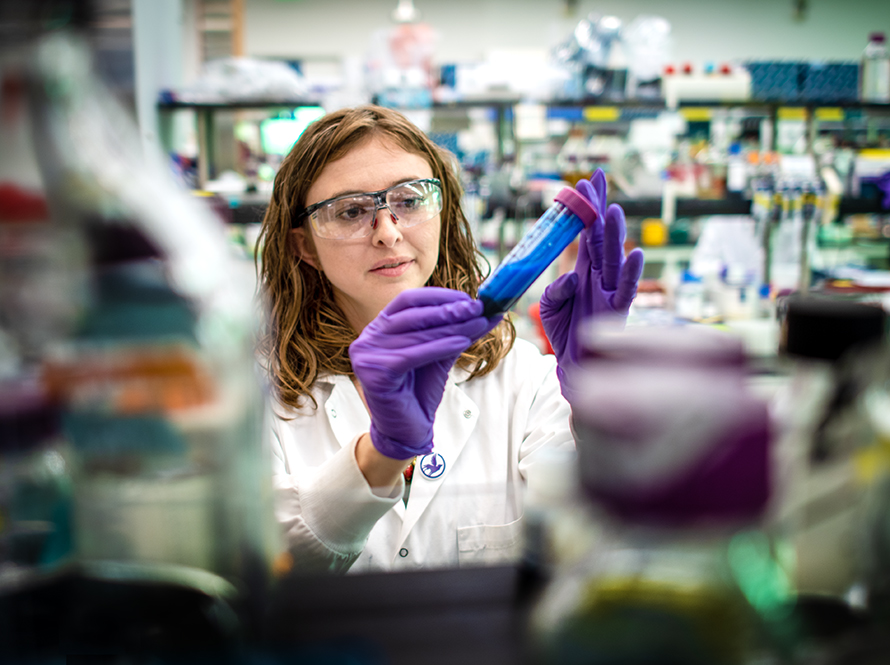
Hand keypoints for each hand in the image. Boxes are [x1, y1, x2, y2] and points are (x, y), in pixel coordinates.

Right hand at [349, 288, 488, 459]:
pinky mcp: (374, 374)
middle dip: (448, 310)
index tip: (467, 297)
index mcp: (379, 328)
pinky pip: (412, 355)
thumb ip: (456, 332)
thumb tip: (488, 311)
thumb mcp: (440, 355)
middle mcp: (368, 338)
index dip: (438, 296)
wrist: (405, 431)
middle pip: (412, 315)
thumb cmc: (419, 392)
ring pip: (416, 334)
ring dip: (451, 327)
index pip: (408, 301)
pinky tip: (463, 342)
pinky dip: (440, 347)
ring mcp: (367, 355)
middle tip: (477, 306)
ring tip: (477, 322)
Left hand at [540, 169, 644, 380]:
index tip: (585, 181)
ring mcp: (610, 290)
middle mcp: (599, 275)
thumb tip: (570, 279)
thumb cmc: (564, 332)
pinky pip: (626, 289)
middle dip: (598, 208)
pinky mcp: (618, 309)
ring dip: (614, 234)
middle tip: (595, 182)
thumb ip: (555, 290)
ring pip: (614, 257)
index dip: (587, 208)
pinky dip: (631, 272)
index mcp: (583, 270)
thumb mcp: (550, 306)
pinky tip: (635, 253)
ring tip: (612, 210)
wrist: (574, 363)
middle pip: (600, 236)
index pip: (586, 232)